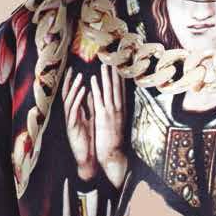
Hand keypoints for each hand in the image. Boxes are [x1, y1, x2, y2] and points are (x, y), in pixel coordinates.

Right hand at [62, 64, 97, 179]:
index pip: (72, 95)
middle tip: (71, 69)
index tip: (75, 71)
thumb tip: (94, 93)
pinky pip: (74, 111)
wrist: (88, 159)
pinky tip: (83, 91)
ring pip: (69, 101)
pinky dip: (78, 100)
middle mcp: (70, 116)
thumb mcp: (91, 120)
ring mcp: (70, 121)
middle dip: (69, 82)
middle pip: (67, 96)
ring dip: (74, 89)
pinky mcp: (72, 127)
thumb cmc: (90, 140)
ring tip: (79, 77)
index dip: (72, 83)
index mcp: (75, 114)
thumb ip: (90, 107)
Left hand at [91, 60, 127, 187]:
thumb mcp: (115, 125)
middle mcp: (119, 110)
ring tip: (104, 65)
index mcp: (122, 111)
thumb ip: (113, 114)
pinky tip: (93, 79)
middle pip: (118, 88)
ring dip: (106, 77)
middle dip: (115, 74)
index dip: (120, 79)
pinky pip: (99, 99)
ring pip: (109, 91)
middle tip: (113, 60)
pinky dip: (96, 88)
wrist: (113, 155)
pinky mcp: (103, 116)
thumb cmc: (113, 142)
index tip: (119, 68)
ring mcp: (111, 113)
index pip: (122, 92)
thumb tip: (111, 104)